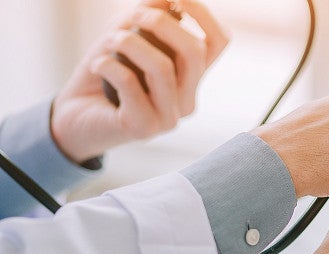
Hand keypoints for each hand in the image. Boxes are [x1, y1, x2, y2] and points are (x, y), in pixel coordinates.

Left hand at [50, 0, 228, 163]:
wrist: (73, 114)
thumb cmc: (102, 74)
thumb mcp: (125, 34)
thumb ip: (147, 15)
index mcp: (190, 78)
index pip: (218, 42)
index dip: (203, 15)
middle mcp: (187, 100)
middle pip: (195, 53)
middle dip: (162, 23)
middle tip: (133, 17)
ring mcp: (169, 118)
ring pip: (163, 68)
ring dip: (129, 42)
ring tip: (110, 41)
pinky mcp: (144, 128)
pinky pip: (131, 84)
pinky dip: (109, 64)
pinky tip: (98, 65)